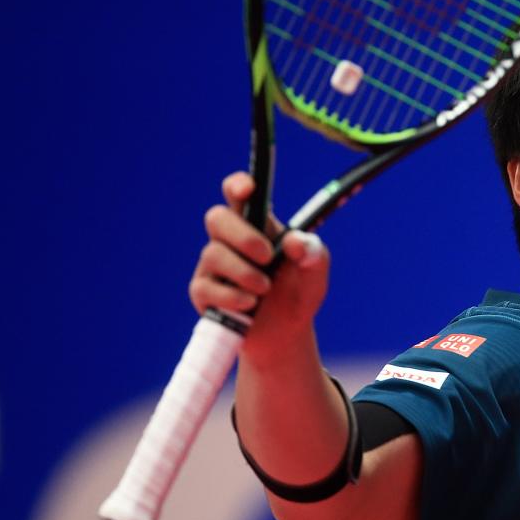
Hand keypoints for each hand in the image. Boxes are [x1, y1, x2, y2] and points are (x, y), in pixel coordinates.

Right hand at [189, 172, 329, 353]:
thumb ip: (312, 251)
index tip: (248, 189)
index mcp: (258, 225)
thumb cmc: (299, 291)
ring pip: (213, 254)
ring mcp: (213, 266)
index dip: (238, 185)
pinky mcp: (204, 292)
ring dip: (244, 272)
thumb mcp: (315, 270)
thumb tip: (294, 242)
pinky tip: (250, 304)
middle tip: (267, 256)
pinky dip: (231, 296)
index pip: (240, 195)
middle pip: (217, 218)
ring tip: (265, 288)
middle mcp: (230, 240)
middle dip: (242, 236)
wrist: (287, 334)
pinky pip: (206, 287)